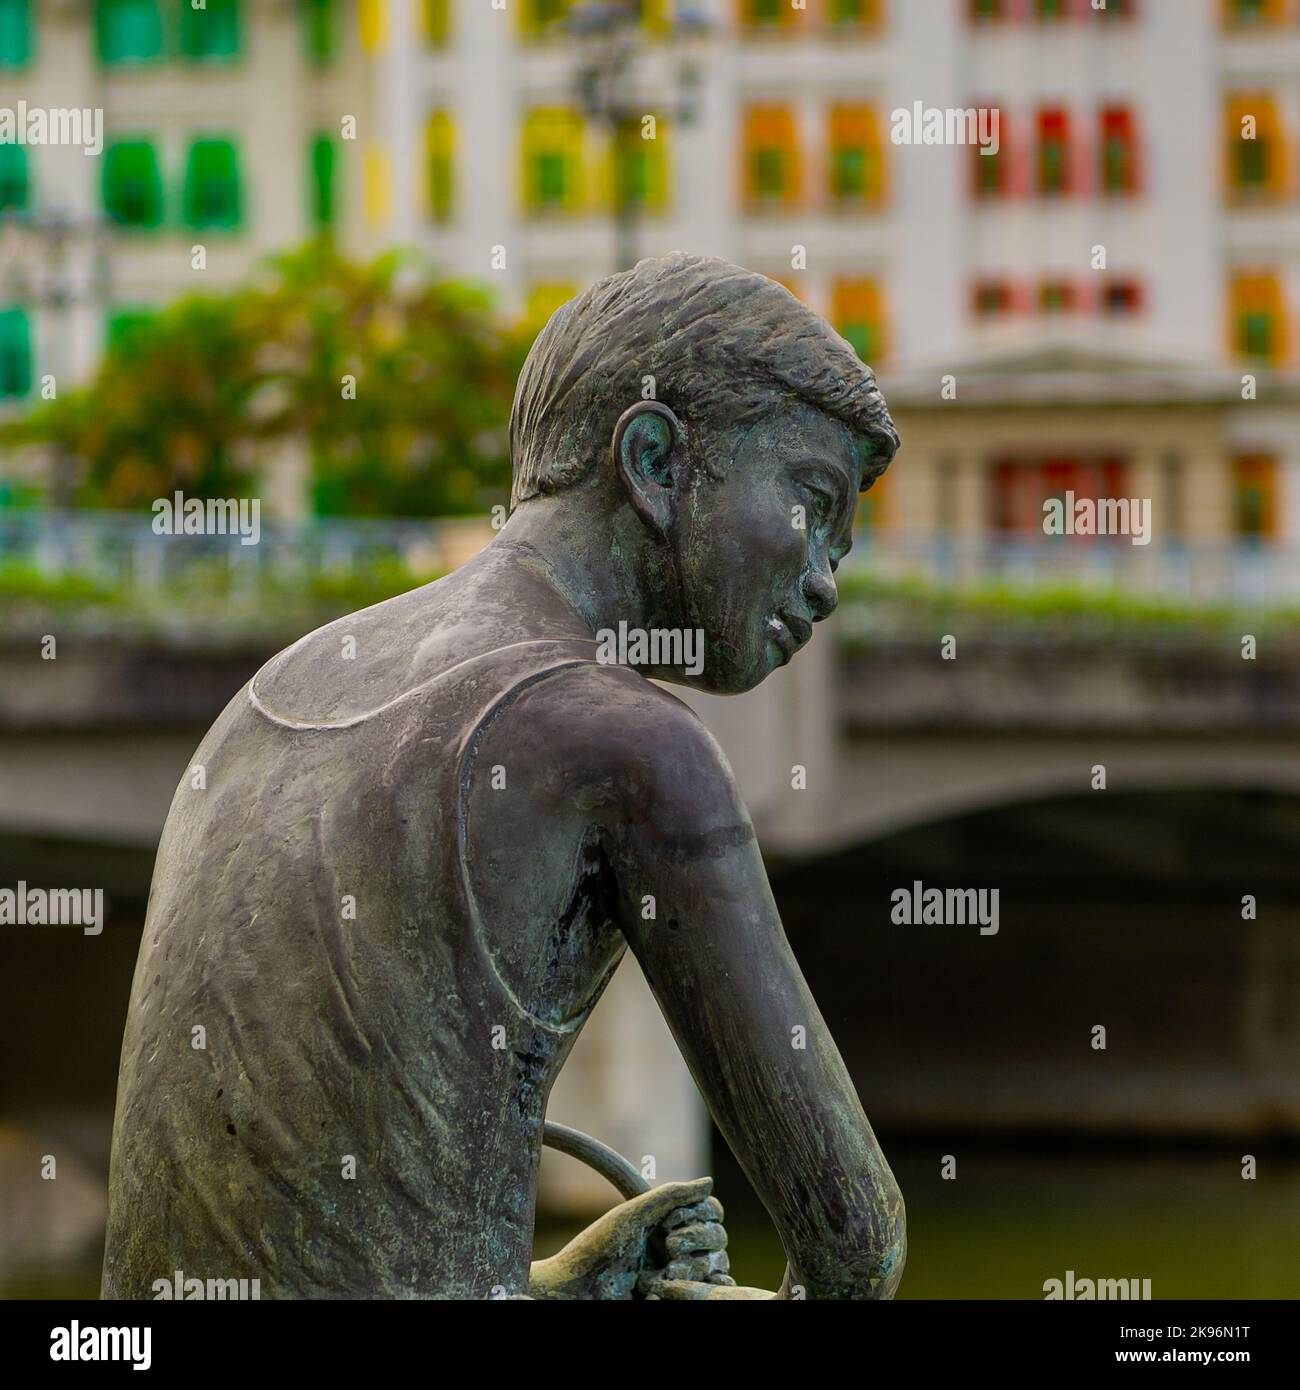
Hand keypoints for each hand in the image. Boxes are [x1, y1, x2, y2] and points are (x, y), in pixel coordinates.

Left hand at [529, 1177, 731, 1300]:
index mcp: (669, 1222)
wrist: (578, 1290)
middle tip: (670, 1246)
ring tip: (666, 1275)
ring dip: (694, 1266)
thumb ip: (670, 1196)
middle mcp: (680, 1246)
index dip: (700, 1213)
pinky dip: (706, 1287)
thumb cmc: (598, 1249)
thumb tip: (708, 1181)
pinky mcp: (678, 1296)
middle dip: (698, 1238)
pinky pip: (710, 1292)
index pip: (709, 1211)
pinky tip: (693, 1285)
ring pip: (716, 1264)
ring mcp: (681, 1274)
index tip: (671, 1221)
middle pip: (718, 1236)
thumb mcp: (634, 1215)